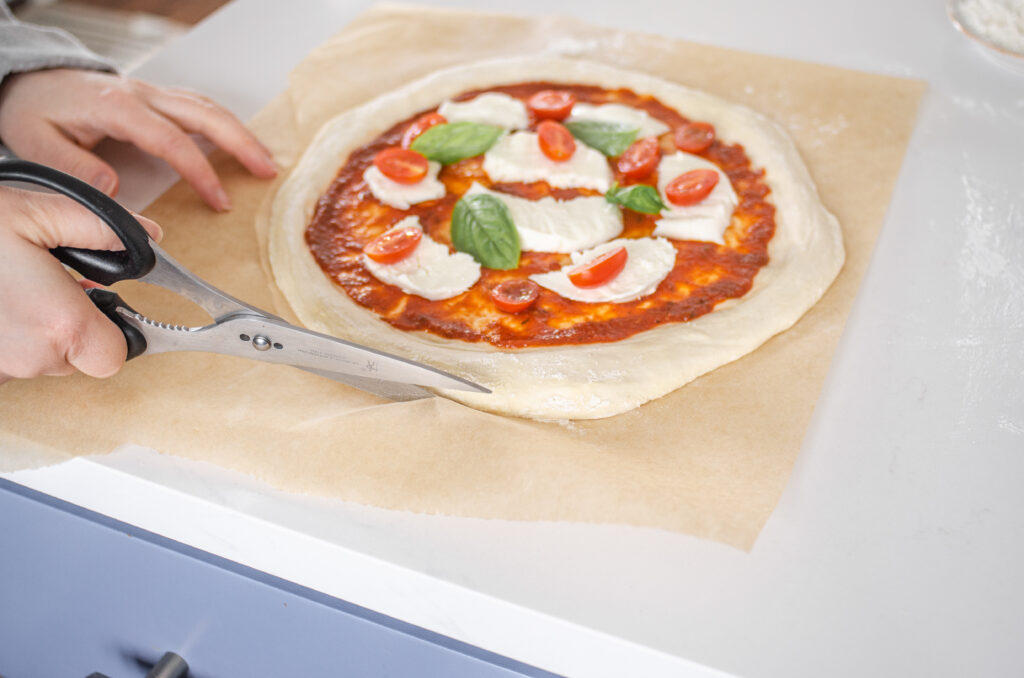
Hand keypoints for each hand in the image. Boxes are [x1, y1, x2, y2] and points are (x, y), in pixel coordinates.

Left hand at [0, 69, 276, 210]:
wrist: (28, 80)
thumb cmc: (34, 110)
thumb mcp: (36, 142)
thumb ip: (74, 168)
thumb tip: (115, 190)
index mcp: (117, 107)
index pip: (172, 141)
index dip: (201, 172)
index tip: (220, 201)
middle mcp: (141, 95)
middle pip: (205, 114)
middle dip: (242, 144)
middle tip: (268, 173)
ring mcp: (151, 93)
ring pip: (207, 107)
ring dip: (241, 133)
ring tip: (265, 161)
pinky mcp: (154, 98)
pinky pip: (198, 106)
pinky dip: (225, 123)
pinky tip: (239, 141)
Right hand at [0, 186, 162, 383]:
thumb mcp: (40, 211)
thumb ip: (105, 228)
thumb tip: (149, 238)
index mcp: (62, 325)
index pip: (116, 354)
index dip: (112, 328)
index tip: (96, 301)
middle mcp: (32, 358)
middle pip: (78, 359)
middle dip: (73, 324)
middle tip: (48, 282)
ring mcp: (0, 368)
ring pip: (40, 361)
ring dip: (37, 330)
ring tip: (12, 286)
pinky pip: (9, 359)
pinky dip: (7, 334)